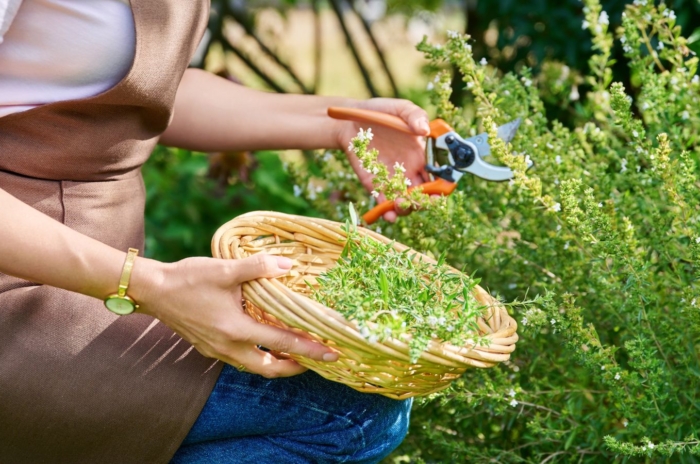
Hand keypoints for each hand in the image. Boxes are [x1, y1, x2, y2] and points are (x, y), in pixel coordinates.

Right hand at [132, 254, 337, 377]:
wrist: (152, 290)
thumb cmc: (188, 279)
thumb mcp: (224, 269)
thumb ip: (257, 267)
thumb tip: (287, 265)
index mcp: (236, 329)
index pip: (282, 344)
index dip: (310, 349)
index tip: (331, 353)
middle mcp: (228, 346)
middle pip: (269, 368)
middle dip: (295, 368)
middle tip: (315, 359)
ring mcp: (216, 350)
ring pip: (254, 367)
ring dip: (276, 364)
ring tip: (294, 355)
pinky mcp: (208, 347)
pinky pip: (240, 360)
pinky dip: (258, 357)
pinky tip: (263, 343)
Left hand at [333, 98, 430, 221]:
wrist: (350, 121)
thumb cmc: (380, 113)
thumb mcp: (398, 108)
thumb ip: (414, 115)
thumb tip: (425, 130)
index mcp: (422, 155)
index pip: (439, 175)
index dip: (443, 185)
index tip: (441, 189)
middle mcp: (410, 171)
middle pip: (424, 194)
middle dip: (425, 201)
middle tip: (420, 200)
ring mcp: (393, 180)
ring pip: (406, 202)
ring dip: (406, 208)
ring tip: (400, 204)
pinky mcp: (375, 185)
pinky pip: (384, 202)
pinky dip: (387, 211)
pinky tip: (388, 214)